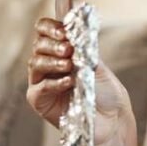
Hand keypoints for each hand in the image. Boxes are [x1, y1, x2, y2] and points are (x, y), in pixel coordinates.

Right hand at [26, 17, 132, 145]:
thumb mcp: (97, 64)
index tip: (64, 31)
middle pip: (38, 45)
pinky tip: (69, 82)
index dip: (51, 28)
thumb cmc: (106, 91)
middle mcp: (49, 63)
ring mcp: (42, 81)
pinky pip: (40, 87)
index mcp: (62, 50)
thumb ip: (83, 48)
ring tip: (69, 65)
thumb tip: (73, 31)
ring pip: (35, 63)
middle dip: (52, 44)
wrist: (112, 117)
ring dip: (52, 61)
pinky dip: (54, 82)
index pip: (45, 30)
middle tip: (68, 49)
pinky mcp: (39, 100)